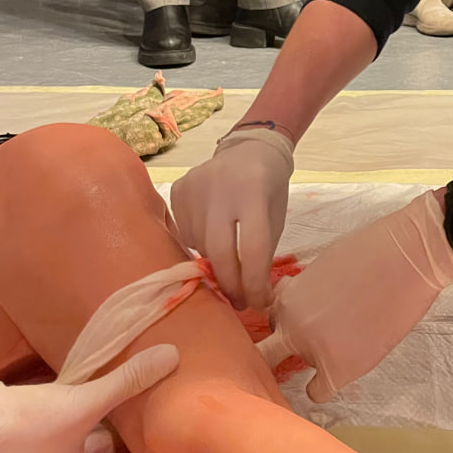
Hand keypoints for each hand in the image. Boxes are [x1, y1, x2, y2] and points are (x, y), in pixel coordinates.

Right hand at [0, 344, 177, 452]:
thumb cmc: (28, 425)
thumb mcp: (86, 403)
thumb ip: (128, 382)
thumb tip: (172, 357)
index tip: (164, 443)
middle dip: (122, 440)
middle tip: (148, 411)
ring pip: (79, 444)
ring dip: (98, 422)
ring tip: (123, 394)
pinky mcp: (22, 440)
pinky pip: (62, 431)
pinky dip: (78, 414)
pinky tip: (87, 389)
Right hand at [170, 128, 294, 310]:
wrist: (250, 149)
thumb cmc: (269, 188)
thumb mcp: (275, 217)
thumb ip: (261, 252)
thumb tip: (250, 296)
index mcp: (254, 190)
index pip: (252, 247)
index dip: (255, 282)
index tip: (260, 303)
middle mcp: (220, 186)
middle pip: (218, 251)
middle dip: (230, 284)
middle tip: (239, 302)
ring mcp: (194, 186)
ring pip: (200, 245)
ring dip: (215, 265)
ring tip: (229, 265)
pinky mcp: (177, 188)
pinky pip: (184, 233)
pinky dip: (198, 245)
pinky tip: (212, 236)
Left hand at [272, 190, 452, 402]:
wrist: (408, 259)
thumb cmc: (371, 252)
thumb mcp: (322, 265)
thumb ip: (301, 290)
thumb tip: (295, 302)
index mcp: (287, 299)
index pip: (270, 321)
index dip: (286, 320)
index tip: (302, 320)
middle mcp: (292, 327)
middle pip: (274, 349)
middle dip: (289, 344)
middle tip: (319, 333)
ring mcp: (314, 351)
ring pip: (301, 366)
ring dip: (318, 355)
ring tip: (347, 337)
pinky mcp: (341, 369)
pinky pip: (317, 392)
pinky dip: (321, 387)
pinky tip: (339, 370)